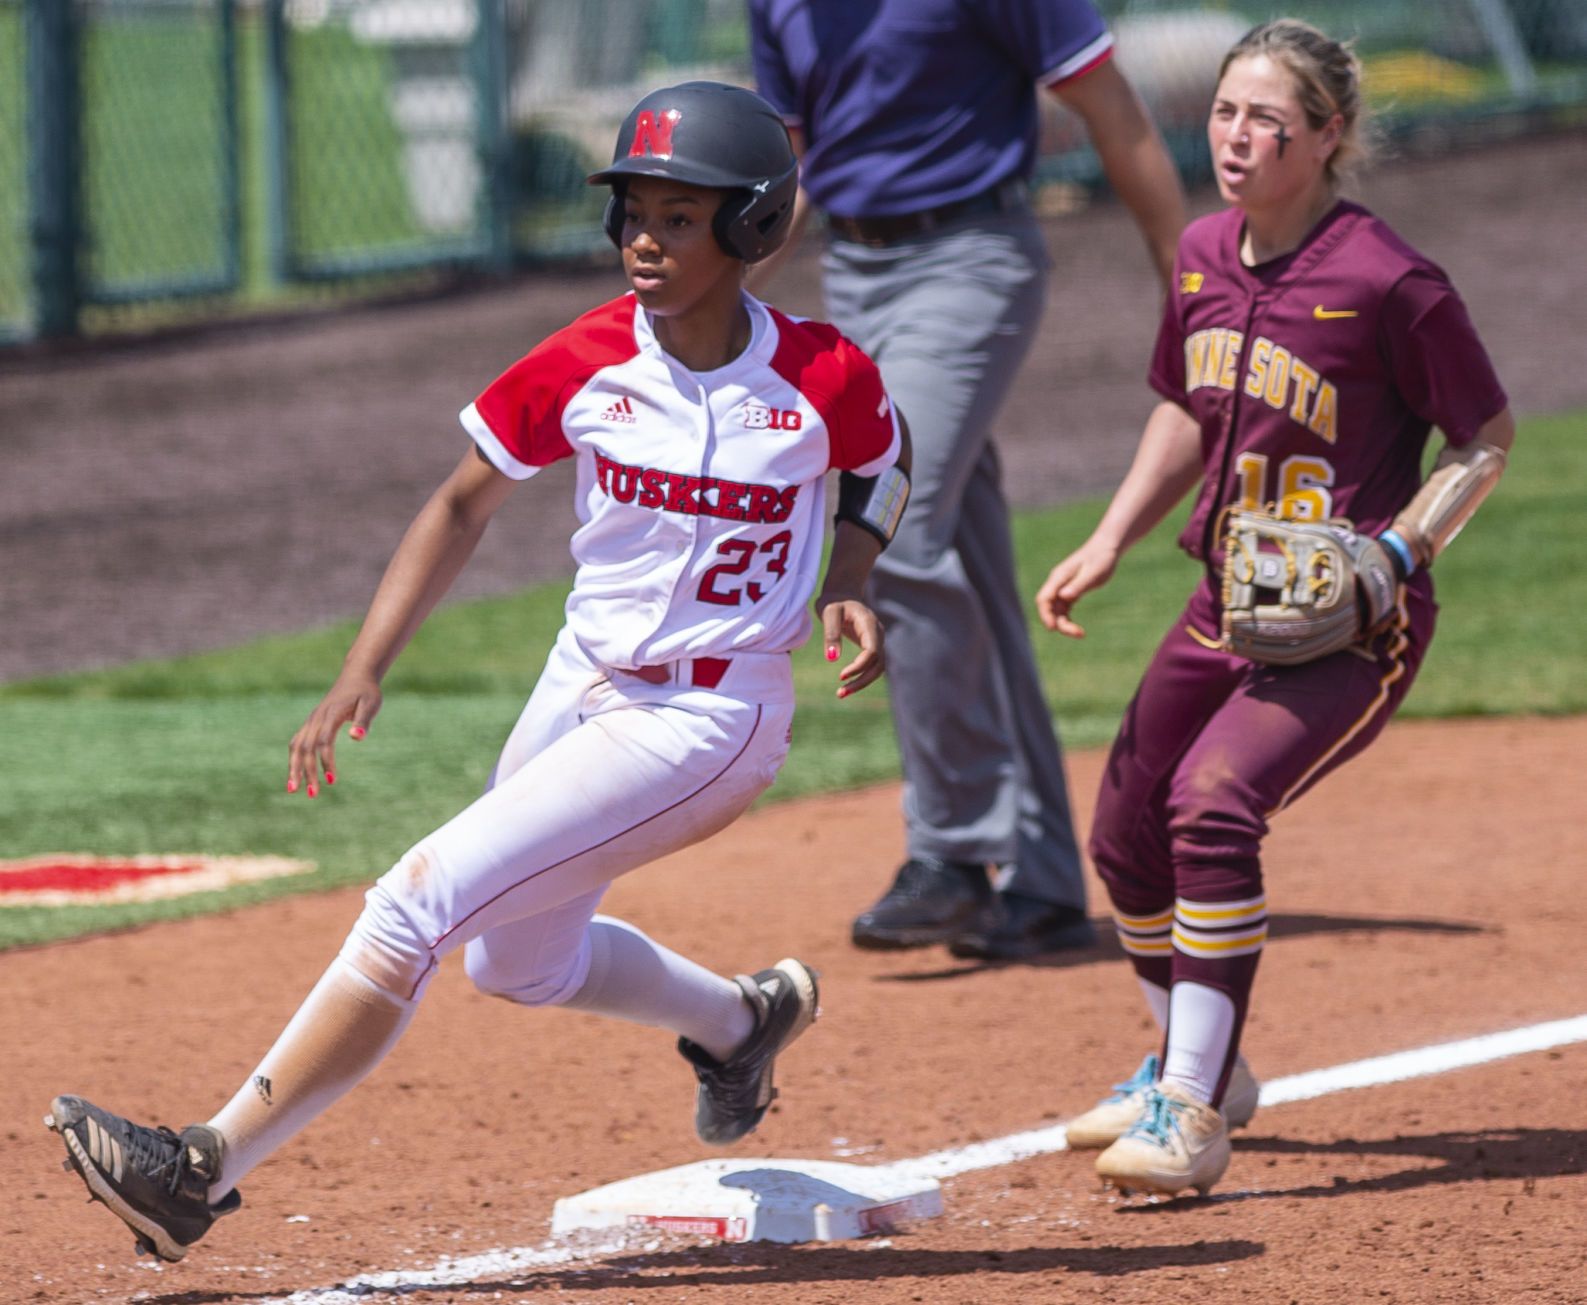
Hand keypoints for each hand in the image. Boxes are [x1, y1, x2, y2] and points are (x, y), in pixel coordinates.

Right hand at [287, 668, 382, 797]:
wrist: (356, 677)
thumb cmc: (366, 692)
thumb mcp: (371, 704)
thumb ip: (363, 721)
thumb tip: (356, 737)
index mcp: (331, 714)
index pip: (324, 742)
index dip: (326, 761)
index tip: (332, 780)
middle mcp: (316, 718)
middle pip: (306, 748)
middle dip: (307, 772)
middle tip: (313, 794)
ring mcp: (311, 721)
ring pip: (296, 746)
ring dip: (294, 768)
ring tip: (294, 790)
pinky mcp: (311, 724)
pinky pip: (297, 743)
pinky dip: (294, 759)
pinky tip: (297, 776)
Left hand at [817, 595, 884, 697]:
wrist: (842, 593)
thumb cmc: (834, 601)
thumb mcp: (828, 612)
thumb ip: (831, 633)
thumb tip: (832, 659)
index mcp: (869, 624)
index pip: (872, 651)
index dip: (859, 666)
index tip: (841, 675)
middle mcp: (877, 633)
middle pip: (878, 664)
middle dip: (861, 681)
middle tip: (840, 694)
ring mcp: (877, 640)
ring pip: (877, 668)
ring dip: (862, 682)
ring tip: (841, 693)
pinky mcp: (872, 646)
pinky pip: (872, 666)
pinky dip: (861, 677)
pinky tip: (846, 684)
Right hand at [1035, 538, 1120, 637]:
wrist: (1106, 548)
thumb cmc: (1101, 558)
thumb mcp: (1093, 573)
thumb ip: (1078, 585)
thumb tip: (1063, 597)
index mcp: (1059, 577)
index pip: (1044, 598)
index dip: (1045, 614)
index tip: (1053, 628)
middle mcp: (1057, 584)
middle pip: (1048, 607)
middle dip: (1057, 623)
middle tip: (1078, 633)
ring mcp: (1062, 588)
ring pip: (1056, 611)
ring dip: (1064, 624)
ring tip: (1080, 634)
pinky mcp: (1070, 592)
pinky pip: (1064, 610)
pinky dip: (1068, 620)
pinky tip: (1079, 629)